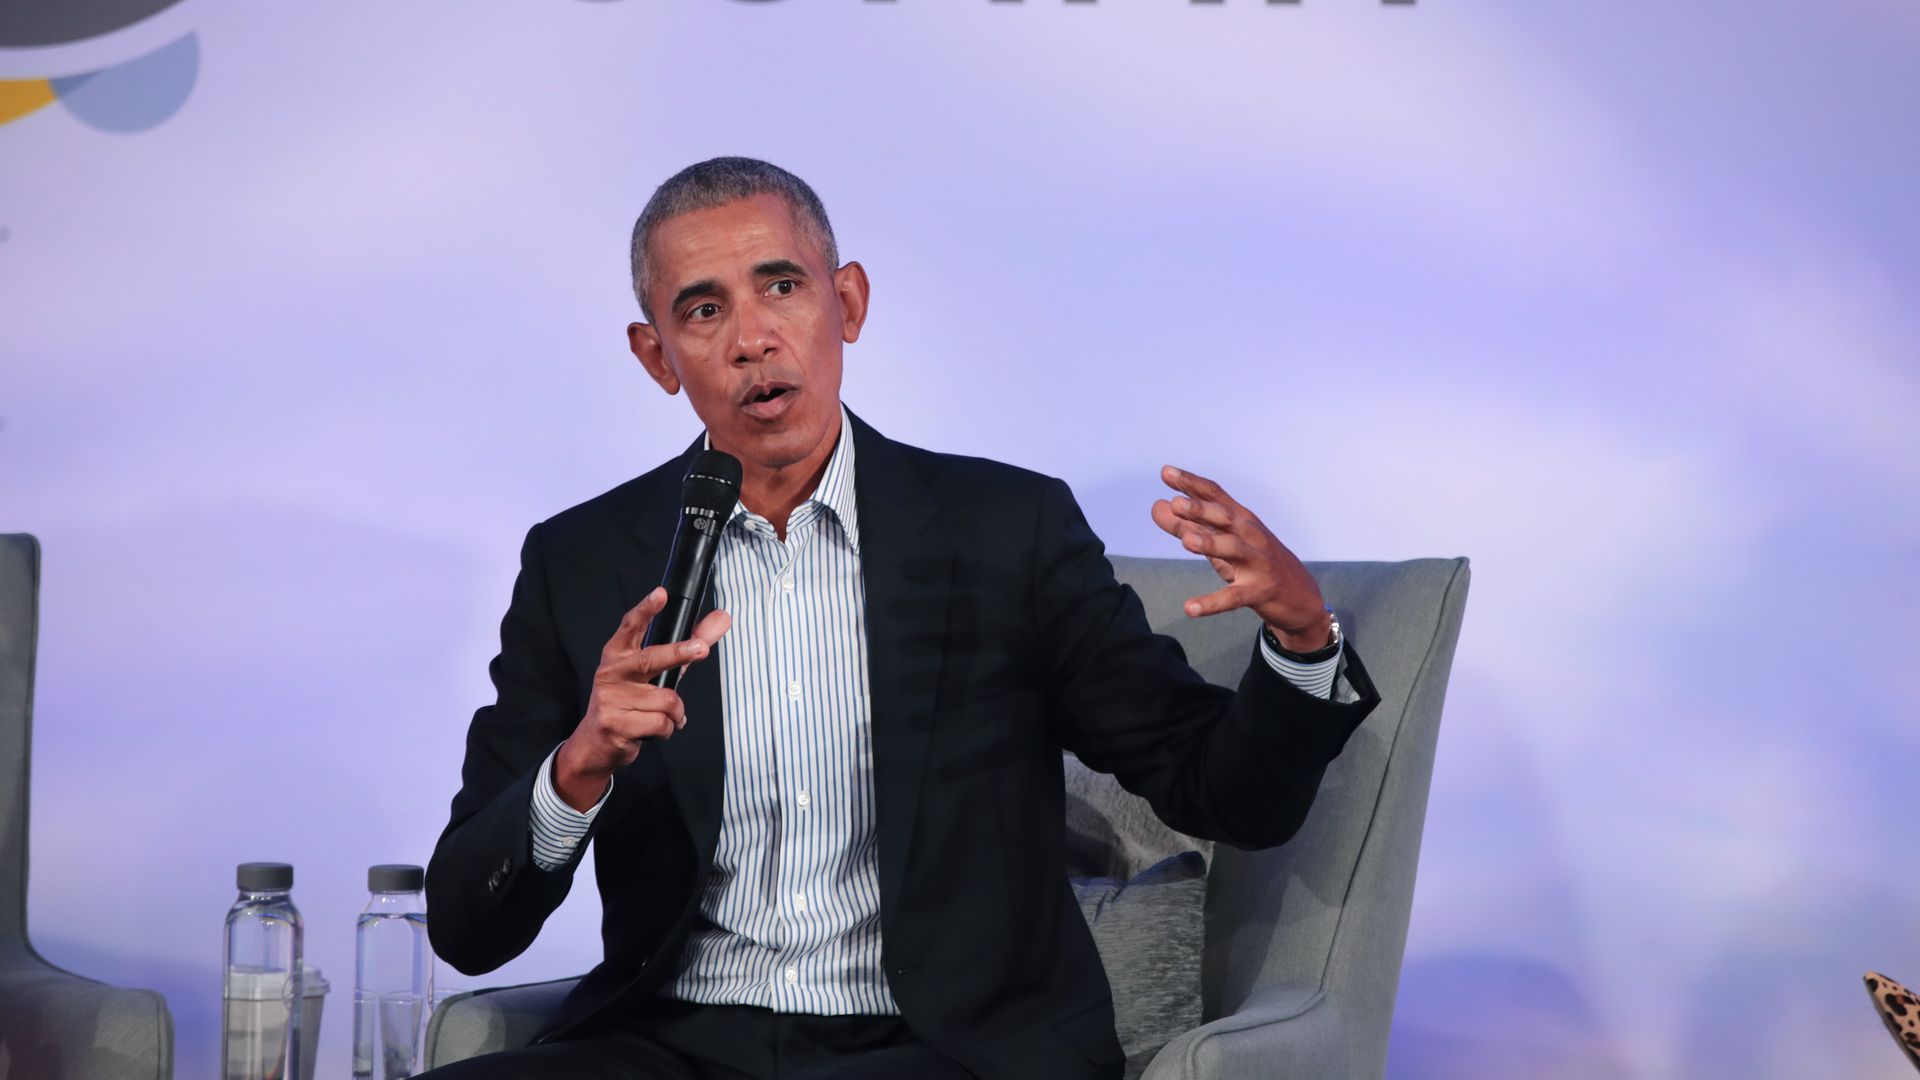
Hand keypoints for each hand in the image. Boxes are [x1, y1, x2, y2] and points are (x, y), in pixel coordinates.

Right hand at [553, 587, 730, 810]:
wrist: (597, 742)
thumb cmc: (631, 701)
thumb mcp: (656, 672)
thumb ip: (688, 645)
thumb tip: (722, 618)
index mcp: (618, 654)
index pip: (631, 626)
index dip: (646, 609)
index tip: (661, 594)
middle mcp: (612, 672)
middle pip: (652, 659)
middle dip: (679, 654)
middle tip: (701, 649)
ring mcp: (612, 699)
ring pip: (667, 700)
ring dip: (675, 713)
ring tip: (664, 716)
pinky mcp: (616, 723)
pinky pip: (661, 723)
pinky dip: (668, 728)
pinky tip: (655, 729)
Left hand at [1150, 465, 1331, 652]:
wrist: (1300, 597)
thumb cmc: (1253, 562)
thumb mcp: (1220, 542)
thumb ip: (1187, 525)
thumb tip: (1156, 506)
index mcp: (1241, 519)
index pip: (1215, 495)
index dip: (1191, 483)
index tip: (1166, 472)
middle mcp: (1251, 535)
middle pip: (1225, 518)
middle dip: (1201, 510)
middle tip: (1176, 503)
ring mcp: (1257, 563)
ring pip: (1233, 550)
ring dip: (1211, 544)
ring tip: (1187, 542)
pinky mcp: (1259, 592)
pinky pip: (1233, 597)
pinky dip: (1211, 603)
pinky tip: (1190, 608)